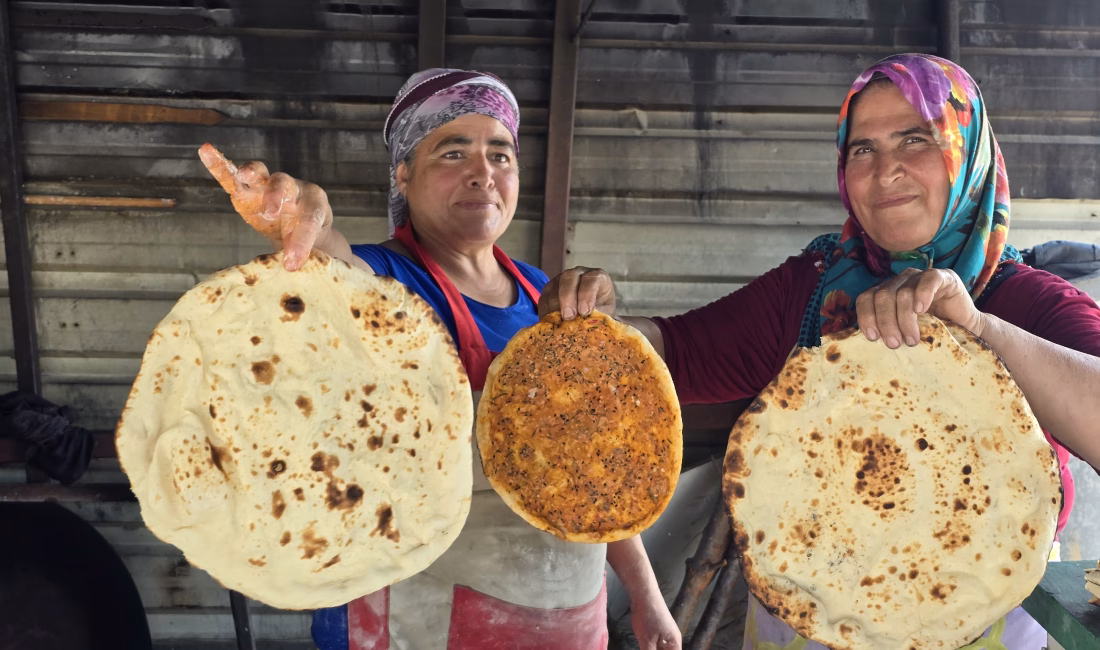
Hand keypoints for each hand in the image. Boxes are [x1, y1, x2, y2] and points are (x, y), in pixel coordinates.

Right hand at [198, 144, 333, 270]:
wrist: (300, 225)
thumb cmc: (307, 236)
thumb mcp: (312, 247)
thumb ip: (303, 253)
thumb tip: (288, 269)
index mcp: (315, 203)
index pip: (310, 219)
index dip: (302, 240)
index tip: (292, 263)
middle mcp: (292, 188)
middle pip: (284, 185)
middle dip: (277, 196)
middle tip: (272, 212)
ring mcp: (268, 186)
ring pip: (260, 173)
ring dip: (252, 172)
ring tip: (244, 175)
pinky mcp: (247, 190)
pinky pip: (232, 176)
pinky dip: (220, 165)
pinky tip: (206, 151)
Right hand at [537, 267, 615, 319]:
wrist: (592, 314)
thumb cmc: (601, 313)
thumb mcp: (605, 314)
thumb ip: (597, 317)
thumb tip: (587, 326)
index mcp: (598, 277)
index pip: (592, 279)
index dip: (587, 294)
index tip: (585, 312)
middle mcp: (578, 274)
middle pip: (569, 279)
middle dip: (567, 298)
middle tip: (568, 317)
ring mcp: (561, 280)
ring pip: (554, 288)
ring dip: (554, 307)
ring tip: (558, 323)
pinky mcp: (549, 289)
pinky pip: (543, 298)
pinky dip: (544, 311)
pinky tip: (548, 323)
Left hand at [630, 596, 680, 649]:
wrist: (643, 595)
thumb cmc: (648, 617)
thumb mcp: (647, 642)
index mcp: (674, 644)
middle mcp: (672, 639)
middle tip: (645, 649)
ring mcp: (664, 633)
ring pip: (660, 649)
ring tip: (643, 646)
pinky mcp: (656, 629)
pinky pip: (655, 644)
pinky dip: (649, 648)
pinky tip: (642, 647)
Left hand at [855, 267, 984, 347]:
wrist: (966, 330)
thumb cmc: (930, 333)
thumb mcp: (903, 333)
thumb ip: (887, 331)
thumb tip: (870, 343)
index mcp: (886, 293)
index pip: (866, 298)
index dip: (866, 316)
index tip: (872, 338)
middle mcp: (900, 282)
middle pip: (883, 296)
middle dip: (886, 322)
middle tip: (894, 343)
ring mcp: (920, 277)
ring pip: (903, 293)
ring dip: (905, 319)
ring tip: (911, 339)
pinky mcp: (943, 277)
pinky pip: (929, 280)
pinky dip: (922, 294)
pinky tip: (921, 310)